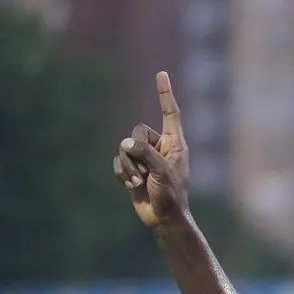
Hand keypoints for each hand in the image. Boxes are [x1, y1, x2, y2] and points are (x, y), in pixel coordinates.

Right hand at [113, 71, 189, 228]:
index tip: (161, 74)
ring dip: (129, 166)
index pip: (170, 113)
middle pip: (137, 131)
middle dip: (136, 151)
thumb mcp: (162, 171)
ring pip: (125, 147)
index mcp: (174, 144)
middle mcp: (160, 147)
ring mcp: (145, 158)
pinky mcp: (133, 169)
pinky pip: (118, 161)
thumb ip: (145, 152)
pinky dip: (121, 173)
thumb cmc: (171, 195)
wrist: (163, 219)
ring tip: (139, 182)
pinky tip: (131, 186)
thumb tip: (126, 143)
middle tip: (145, 171)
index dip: (165, 94)